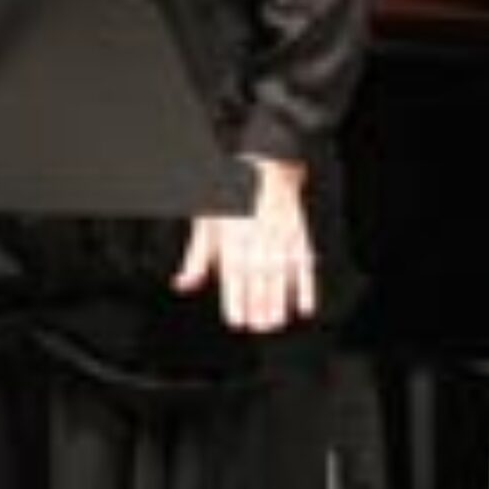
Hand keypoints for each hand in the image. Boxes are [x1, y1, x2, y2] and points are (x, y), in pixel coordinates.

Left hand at [172, 157, 315, 331]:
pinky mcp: (298, 232)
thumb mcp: (206, 222)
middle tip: (260, 325)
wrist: (264, 163)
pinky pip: (304, 262)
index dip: (237, 297)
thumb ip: (196, 257)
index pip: (234, 270)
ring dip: (280, 298)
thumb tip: (182, 284)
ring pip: (281, 270)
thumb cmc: (231, 197)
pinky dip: (307, 285)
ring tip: (276, 321)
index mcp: (231, 232)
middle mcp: (257, 233)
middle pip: (259, 273)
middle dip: (259, 302)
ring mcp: (280, 232)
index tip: (237, 319)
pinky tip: (304, 305)